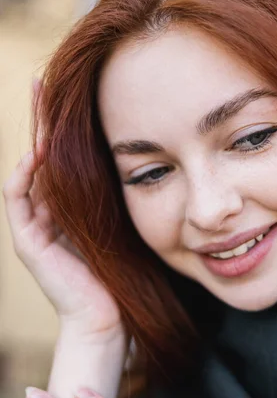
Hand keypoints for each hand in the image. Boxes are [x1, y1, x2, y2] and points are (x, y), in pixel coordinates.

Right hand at [2, 80, 124, 341]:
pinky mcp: (27, 241)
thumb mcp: (119, 221)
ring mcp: (32, 225)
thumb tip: (136, 156)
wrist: (107, 315)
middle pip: (40, 154)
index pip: (60, 156)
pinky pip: (18, 199)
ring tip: (38, 103)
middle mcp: (46, 210)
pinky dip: (25, 175)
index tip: (70, 91)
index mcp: (67, 206)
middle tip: (42, 82)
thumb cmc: (121, 270)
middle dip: (40, 119)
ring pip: (27, 170)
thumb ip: (114, 195)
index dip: (60, 125)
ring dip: (32, 137)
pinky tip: (37, 152)